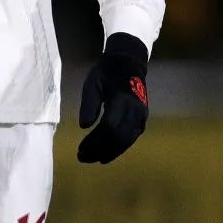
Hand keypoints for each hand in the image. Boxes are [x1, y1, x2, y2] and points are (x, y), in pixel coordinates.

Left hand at [77, 33, 148, 163]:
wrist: (129, 63)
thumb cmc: (107, 72)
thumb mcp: (93, 83)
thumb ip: (89, 104)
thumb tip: (84, 126)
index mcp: (122, 99)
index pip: (108, 127)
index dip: (94, 141)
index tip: (80, 149)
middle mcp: (135, 110)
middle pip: (117, 137)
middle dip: (99, 150)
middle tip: (82, 158)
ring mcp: (141, 116)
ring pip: (126, 141)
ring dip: (109, 153)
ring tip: (92, 159)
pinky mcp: (142, 119)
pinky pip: (131, 138)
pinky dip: (118, 148)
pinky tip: (106, 155)